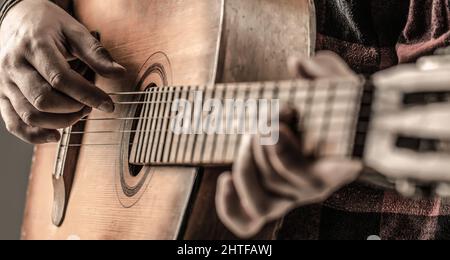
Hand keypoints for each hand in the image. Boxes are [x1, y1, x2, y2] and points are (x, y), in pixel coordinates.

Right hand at [0, 0, 125, 143]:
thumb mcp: (75, 31)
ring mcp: (5, 82)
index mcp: (34, 47)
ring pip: (29, 115)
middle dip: (73, 109)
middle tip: (90, 105)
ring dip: (60, 122)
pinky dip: (34, 136)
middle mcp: (15, 66)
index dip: (88, 95)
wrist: (16, 16)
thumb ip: (96, 53)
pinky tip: (55, 135)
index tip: (108, 104)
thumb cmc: (48, 25)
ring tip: (77, 113)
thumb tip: (119, 73)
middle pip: (44, 100)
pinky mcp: (2, 95)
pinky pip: (13, 123)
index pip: (61, 79)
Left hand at [215, 51, 362, 237]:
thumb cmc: (338, 111)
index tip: (279, 115)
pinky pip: (247, 221)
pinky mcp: (271, 199)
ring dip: (246, 166)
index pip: (309, 178)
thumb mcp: (340, 86)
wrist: (338, 132)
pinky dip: (230, 207)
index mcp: (335, 168)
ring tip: (250, 135)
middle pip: (277, 181)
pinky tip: (224, 180)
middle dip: (262, 141)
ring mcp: (289, 197)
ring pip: (261, 203)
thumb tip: (296, 64)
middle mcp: (311, 189)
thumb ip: (325, 73)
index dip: (284, 152)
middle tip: (265, 116)